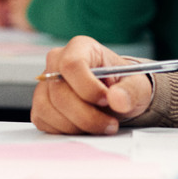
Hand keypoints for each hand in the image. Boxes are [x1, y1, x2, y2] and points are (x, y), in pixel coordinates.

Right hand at [31, 36, 153, 134]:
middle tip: (110, 124)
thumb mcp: (137, 85)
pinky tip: (84, 127)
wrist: (116, 97)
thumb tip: (117, 99)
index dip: (87, 87)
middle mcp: (57, 62)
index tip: (106, 101)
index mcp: (80, 48)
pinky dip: (65, 130)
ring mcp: (46, 84)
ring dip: (77, 126)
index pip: (71, 65)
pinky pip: (44, 122)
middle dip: (86, 116)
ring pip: (48, 109)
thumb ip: (130, 91)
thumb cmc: (123, 85)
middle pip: (59, 93)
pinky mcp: (40, 104)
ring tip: (99, 125)